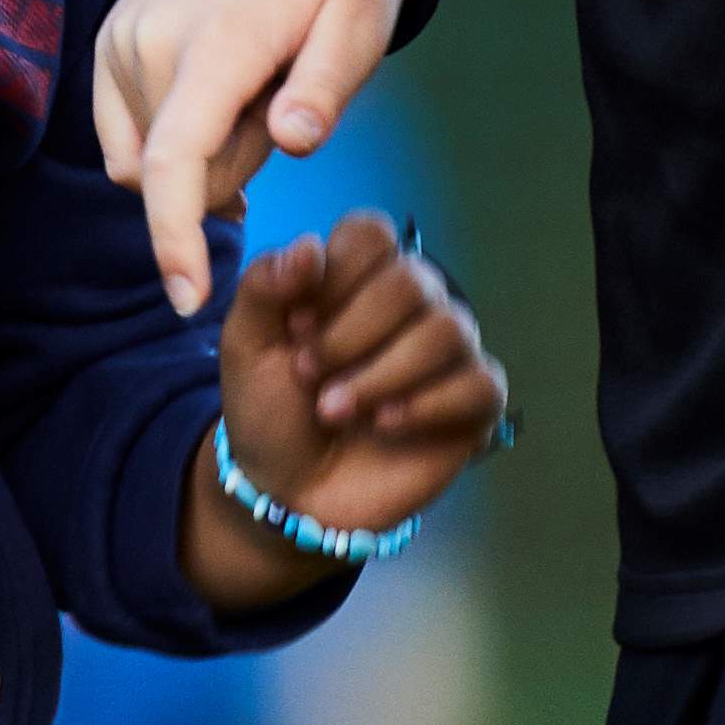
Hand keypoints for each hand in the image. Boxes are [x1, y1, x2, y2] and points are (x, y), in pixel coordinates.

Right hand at [92, 0, 408, 315]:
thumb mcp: (362, 21)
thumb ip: (325, 87)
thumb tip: (290, 141)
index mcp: (218, 43)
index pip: (176, 161)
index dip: (175, 240)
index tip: (187, 298)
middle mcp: (149, 42)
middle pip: (178, 173)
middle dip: (230, 168)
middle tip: (283, 104)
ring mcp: (120, 38)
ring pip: (149, 158)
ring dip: (201, 151)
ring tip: (252, 87)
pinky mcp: (109, 39)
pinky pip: (126, 135)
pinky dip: (169, 139)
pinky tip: (216, 100)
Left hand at [191, 213, 508, 612]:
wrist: (287, 490)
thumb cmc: (270, 408)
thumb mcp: (246, 346)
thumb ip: (265, 287)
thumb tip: (310, 247)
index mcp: (358, 277)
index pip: (372, 233)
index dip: (334, 277)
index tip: (296, 326)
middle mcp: (412, 303)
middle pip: (412, 280)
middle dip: (352, 333)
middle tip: (309, 375)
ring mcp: (448, 352)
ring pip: (448, 330)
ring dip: (382, 374)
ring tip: (335, 410)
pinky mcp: (472, 402)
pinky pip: (479, 382)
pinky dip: (428, 404)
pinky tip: (386, 425)